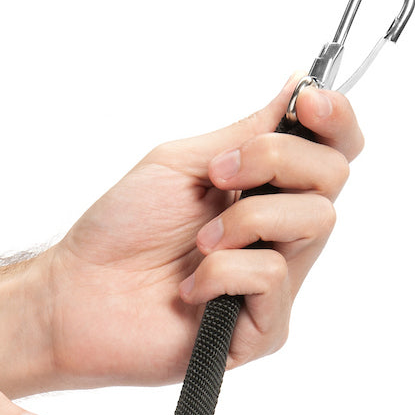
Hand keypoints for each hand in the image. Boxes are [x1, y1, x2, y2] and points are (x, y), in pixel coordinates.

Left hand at [35, 76, 364, 387]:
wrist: (78, 296)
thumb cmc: (120, 231)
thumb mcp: (185, 163)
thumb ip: (249, 130)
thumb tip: (300, 83)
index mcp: (265, 191)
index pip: (335, 151)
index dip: (336, 118)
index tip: (305, 101)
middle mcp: (280, 236)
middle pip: (334, 177)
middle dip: (277, 159)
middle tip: (217, 176)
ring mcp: (275, 286)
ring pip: (315, 222)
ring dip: (245, 219)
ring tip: (197, 243)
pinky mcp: (263, 331)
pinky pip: (274, 278)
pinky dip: (224, 273)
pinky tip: (189, 290)